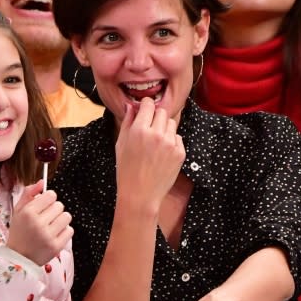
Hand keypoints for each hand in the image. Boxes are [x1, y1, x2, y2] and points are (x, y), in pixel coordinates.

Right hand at [6, 181, 72, 265]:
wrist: (18, 259)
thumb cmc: (19, 233)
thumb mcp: (18, 211)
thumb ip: (28, 194)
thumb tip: (41, 182)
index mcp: (28, 213)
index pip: (50, 195)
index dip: (49, 199)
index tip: (45, 205)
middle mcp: (38, 223)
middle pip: (60, 205)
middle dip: (54, 210)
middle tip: (46, 218)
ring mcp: (48, 236)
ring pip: (67, 217)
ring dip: (60, 220)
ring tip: (51, 226)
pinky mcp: (56, 246)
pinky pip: (70, 230)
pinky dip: (64, 232)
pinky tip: (54, 235)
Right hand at [115, 98, 185, 215]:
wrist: (140, 195)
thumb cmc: (126, 171)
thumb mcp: (120, 145)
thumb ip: (127, 122)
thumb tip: (131, 106)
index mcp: (139, 130)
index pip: (148, 104)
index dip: (146, 106)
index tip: (145, 109)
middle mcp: (156, 134)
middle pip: (161, 112)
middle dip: (155, 116)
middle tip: (149, 128)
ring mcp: (170, 143)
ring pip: (171, 123)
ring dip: (164, 128)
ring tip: (155, 143)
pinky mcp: (180, 153)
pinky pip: (177, 138)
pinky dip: (171, 142)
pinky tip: (161, 154)